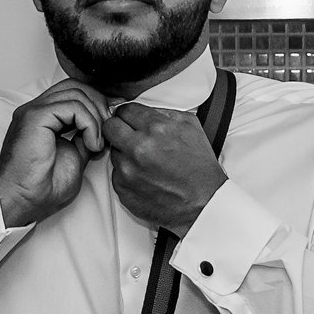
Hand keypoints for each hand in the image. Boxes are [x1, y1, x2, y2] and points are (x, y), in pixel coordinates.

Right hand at [0, 78, 107, 228]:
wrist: (22, 201)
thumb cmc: (40, 188)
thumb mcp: (74, 158)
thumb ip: (84, 139)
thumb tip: (102, 130)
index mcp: (42, 117)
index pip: (72, 92)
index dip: (96, 101)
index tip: (112, 118)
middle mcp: (36, 110)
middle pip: (75, 86)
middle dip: (99, 104)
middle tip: (108, 129)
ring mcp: (34, 111)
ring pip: (76, 94)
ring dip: (96, 117)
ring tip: (97, 143)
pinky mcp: (35, 117)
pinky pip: (72, 107)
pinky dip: (89, 123)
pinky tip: (91, 144)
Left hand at [105, 101, 226, 234]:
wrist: (204, 202)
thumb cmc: (200, 167)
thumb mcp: (190, 127)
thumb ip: (164, 113)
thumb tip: (144, 110)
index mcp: (155, 128)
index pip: (124, 110)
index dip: (128, 115)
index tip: (131, 121)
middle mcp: (138, 148)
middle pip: (109, 127)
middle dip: (118, 129)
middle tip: (128, 136)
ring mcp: (128, 171)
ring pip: (113, 152)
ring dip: (125, 154)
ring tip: (145, 162)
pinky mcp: (123, 189)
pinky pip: (116, 175)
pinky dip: (127, 175)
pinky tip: (145, 178)